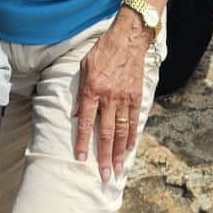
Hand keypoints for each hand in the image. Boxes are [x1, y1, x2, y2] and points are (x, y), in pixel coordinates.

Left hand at [74, 16, 147, 182]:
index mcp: (92, 89)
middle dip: (104, 156)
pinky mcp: (136, 96)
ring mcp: (124, 98)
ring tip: (117, 169)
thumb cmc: (103, 50)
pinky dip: (132, 136)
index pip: (87, 122)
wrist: (128, 38)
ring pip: (121, 131)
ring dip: (118, 152)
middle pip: (106, 132)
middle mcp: (108, 97)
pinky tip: (129, 148)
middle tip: (103, 175)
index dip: (83, 142)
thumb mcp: (84, 67)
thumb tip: (76, 115)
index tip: (81, 159)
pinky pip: (133, 121)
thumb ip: (80, 92)